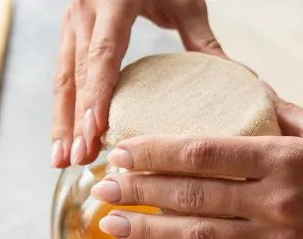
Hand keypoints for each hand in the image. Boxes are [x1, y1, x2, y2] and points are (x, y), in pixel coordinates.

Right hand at [53, 0, 224, 167]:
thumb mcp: (185, 2)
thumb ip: (204, 40)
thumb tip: (241, 79)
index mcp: (114, 2)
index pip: (103, 54)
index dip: (97, 94)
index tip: (97, 130)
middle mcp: (86, 11)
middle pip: (77, 73)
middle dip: (75, 120)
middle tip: (79, 159)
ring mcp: (73, 21)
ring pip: (63, 78)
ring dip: (61, 121)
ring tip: (63, 160)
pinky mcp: (70, 31)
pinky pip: (63, 74)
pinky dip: (63, 109)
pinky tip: (65, 139)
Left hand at [89, 99, 302, 238]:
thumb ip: (281, 113)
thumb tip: (245, 92)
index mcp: (283, 156)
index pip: (204, 151)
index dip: (157, 153)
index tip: (124, 152)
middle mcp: (276, 198)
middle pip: (192, 194)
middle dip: (139, 191)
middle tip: (99, 189)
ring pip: (201, 237)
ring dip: (149, 233)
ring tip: (109, 226)